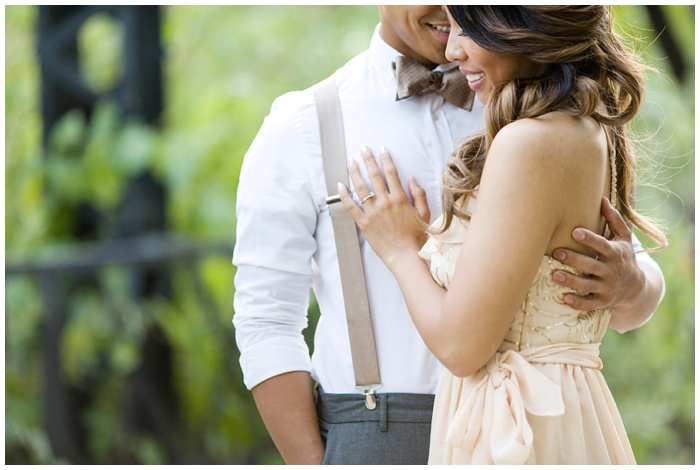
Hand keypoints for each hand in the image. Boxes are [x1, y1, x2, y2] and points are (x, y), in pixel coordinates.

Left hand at [338, 146, 429, 268]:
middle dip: (368, 160)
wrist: (404, 255)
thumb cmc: (416, 236)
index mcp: (400, 199)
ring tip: (350, 161)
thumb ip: (418, 194)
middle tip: (363, 148)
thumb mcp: (424, 213)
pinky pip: (351, 206)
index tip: (381, 149)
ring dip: (354, 173)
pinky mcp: (363, 223)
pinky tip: (340, 185)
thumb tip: (411, 179)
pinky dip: (344, 195)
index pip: (391, 173)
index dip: (386, 159)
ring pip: (361, 188)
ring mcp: (372, 213)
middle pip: (374, 176)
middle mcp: (385, 203)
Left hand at [551, 197, 642, 310]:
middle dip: (574, 259)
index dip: (589, 239)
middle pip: (591, 265)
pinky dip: (577, 302)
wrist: (636, 288)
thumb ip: (614, 220)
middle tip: (556, 253)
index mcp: (615, 253)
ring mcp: (607, 288)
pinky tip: (564, 298)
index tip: (574, 232)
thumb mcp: (624, 238)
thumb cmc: (623, 257)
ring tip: (554, 274)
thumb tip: (603, 199)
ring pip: (587, 285)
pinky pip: (589, 303)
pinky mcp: (602, 302)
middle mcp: (611, 271)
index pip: (601, 245)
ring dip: (571, 281)